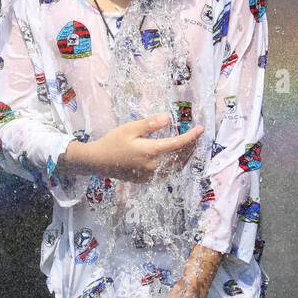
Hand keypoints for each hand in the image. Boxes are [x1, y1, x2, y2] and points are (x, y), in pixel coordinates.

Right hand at [62, 113, 202, 183]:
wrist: (97, 162)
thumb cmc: (112, 142)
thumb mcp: (129, 128)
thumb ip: (150, 124)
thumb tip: (168, 118)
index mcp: (150, 151)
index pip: (177, 144)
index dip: (191, 137)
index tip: (201, 129)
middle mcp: (153, 165)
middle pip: (179, 157)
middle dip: (191, 146)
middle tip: (197, 135)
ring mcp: (150, 175)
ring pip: (175, 167)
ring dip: (185, 157)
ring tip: (191, 146)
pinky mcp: (146, 179)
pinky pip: (167, 173)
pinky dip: (175, 164)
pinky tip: (176, 157)